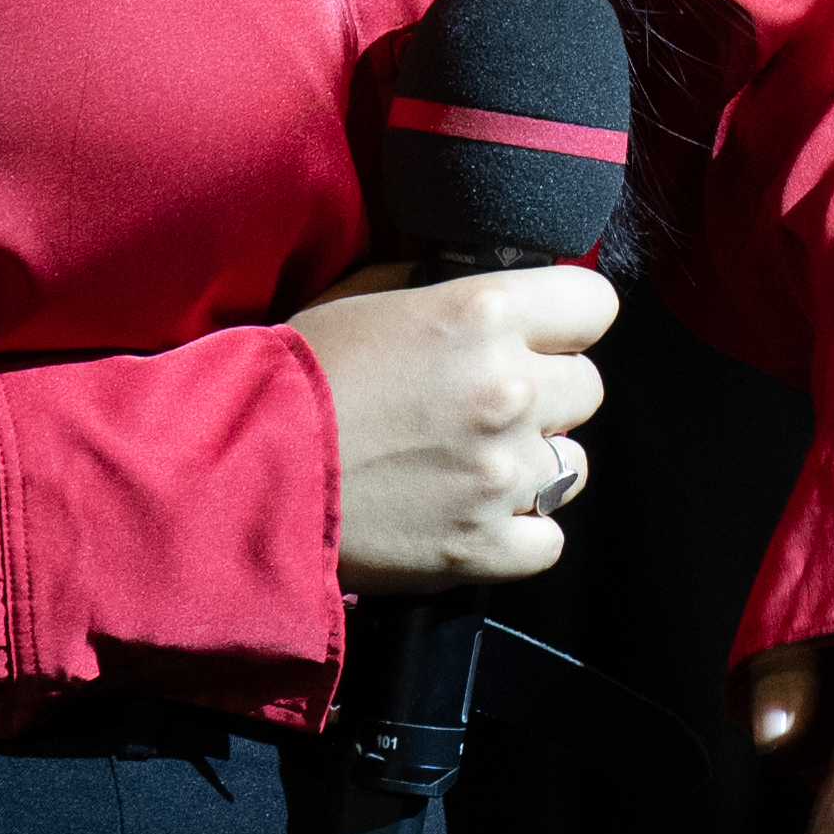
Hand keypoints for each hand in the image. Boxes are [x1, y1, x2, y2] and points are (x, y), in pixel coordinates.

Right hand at [290, 258, 615, 594]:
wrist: (238, 473)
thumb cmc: (293, 378)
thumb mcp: (366, 297)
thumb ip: (442, 288)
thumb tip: (483, 288)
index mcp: (484, 313)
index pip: (595, 304)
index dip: (568, 321)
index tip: (542, 337)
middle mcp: (509, 388)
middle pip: (586, 387)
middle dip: (546, 394)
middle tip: (485, 407)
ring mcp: (501, 473)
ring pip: (572, 464)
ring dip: (532, 464)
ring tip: (472, 464)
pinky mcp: (483, 545)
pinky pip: (547, 541)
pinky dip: (517, 535)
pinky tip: (472, 517)